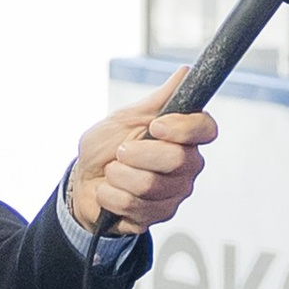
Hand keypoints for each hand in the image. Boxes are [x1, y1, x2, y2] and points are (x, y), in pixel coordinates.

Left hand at [68, 87, 215, 235]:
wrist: (83, 181)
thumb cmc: (105, 148)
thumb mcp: (126, 117)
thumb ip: (159, 99)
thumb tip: (185, 73)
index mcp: (183, 137)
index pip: (205, 129)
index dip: (183, 128)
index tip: (156, 126)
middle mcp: (186, 166)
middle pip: (178, 160)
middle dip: (138, 154)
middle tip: (120, 151)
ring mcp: (174, 193)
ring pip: (151, 185)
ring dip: (119, 176)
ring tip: (112, 172)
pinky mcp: (157, 215)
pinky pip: (135, 206)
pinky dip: (111, 195)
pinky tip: (109, 191)